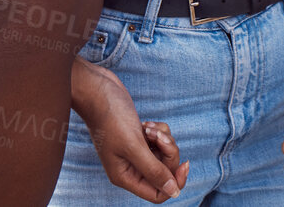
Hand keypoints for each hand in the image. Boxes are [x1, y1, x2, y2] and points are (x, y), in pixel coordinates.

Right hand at [71, 56, 188, 202]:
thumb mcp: (134, 146)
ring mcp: (136, 152)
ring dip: (164, 138)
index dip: (174, 182)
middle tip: (159, 136)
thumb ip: (153, 170)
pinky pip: (162, 140)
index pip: (157, 194)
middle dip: (169, 152)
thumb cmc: (110, 118)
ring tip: (148, 127)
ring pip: (165, 154)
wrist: (99, 91)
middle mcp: (131, 168)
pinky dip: (160, 131)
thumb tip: (173, 191)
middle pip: (165, 171)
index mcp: (125, 177)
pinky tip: (146, 123)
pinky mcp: (140, 138)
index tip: (184, 164)